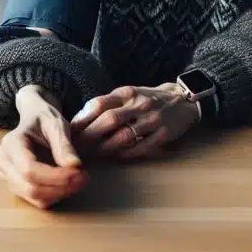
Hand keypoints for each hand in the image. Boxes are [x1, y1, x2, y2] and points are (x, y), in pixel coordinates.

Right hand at [0, 85, 88, 208]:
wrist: (34, 119)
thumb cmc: (44, 119)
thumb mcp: (56, 124)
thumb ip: (64, 144)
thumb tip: (75, 166)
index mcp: (11, 143)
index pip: (29, 169)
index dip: (56, 176)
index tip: (79, 172)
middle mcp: (3, 161)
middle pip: (31, 187)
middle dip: (61, 187)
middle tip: (84, 178)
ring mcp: (6, 175)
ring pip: (34, 197)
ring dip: (60, 193)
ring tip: (79, 180)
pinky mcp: (15, 185)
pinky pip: (36, 200)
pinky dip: (55, 195)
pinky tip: (67, 183)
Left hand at [70, 84, 200, 159]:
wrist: (182, 101)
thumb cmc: (147, 99)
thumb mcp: (128, 94)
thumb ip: (107, 104)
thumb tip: (79, 120)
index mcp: (126, 93)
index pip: (99, 104)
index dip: (82, 119)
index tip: (69, 132)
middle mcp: (139, 104)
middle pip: (109, 120)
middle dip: (89, 136)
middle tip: (75, 148)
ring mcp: (152, 119)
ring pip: (124, 136)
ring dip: (104, 148)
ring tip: (91, 156)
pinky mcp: (163, 134)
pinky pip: (140, 147)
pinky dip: (125, 154)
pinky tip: (113, 158)